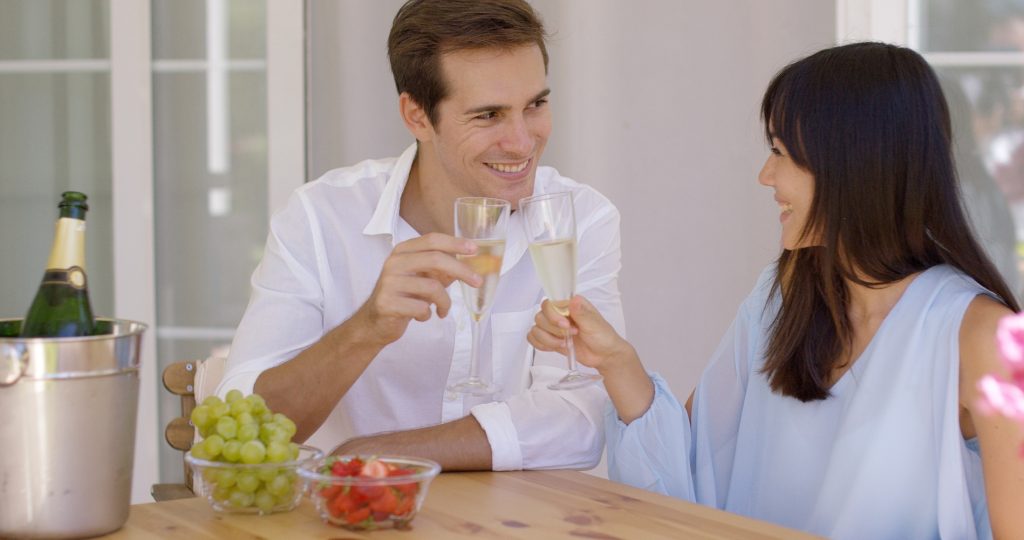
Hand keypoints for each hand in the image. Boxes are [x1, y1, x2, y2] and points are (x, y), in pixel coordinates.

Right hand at [353, 233, 480, 347]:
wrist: (375, 322)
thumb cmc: (403, 297)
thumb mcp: (423, 278)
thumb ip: (442, 269)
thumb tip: (470, 262)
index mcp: (403, 251)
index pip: (432, 240)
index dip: (455, 243)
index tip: (474, 249)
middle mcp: (394, 263)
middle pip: (435, 259)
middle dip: (461, 270)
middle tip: (477, 282)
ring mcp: (389, 283)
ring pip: (432, 287)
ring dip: (444, 302)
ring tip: (442, 309)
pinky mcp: (387, 303)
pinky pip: (421, 308)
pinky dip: (428, 315)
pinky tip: (422, 316)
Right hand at [527, 295, 632, 372]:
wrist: (604, 356)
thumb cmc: (603, 337)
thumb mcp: (594, 325)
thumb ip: (581, 314)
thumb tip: (573, 301)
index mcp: (570, 305)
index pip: (549, 303)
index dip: (552, 315)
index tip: (565, 325)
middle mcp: (560, 314)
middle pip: (540, 316)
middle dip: (552, 329)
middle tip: (569, 335)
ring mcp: (554, 327)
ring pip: (536, 328)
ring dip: (548, 339)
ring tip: (564, 343)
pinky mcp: (552, 339)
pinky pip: (535, 339)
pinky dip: (541, 344)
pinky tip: (555, 346)